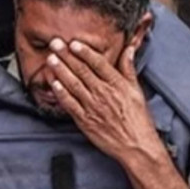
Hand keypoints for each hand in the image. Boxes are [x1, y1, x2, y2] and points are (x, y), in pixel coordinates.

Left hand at [46, 38, 162, 162]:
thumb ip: (129, 69)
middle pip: (82, 70)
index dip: (84, 52)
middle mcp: (103, 93)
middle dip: (66, 56)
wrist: (136, 146)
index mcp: (117, 85)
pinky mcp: (85, 121)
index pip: (98, 63)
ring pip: (73, 84)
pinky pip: (70, 104)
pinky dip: (61, 93)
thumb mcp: (137, 91)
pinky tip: (53, 83)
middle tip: (55, 43)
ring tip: (51, 59)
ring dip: (60, 70)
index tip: (73, 43)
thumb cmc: (138, 120)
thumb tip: (128, 49)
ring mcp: (92, 107)